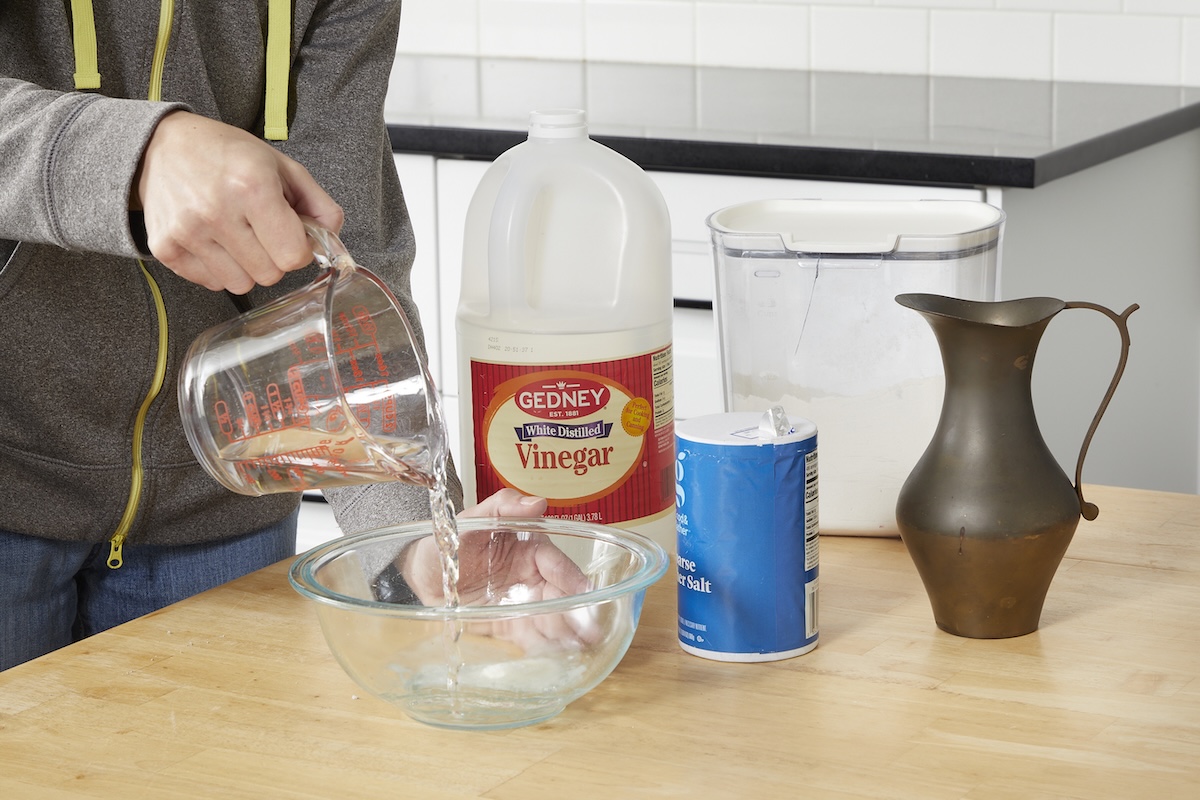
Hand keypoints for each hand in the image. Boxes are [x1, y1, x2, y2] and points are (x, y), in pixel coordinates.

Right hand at [133, 111, 343, 293]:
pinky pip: (211, 283)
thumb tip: (333, 242)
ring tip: (236, 234)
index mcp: (252, 187)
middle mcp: (217, 212)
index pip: (293, 257)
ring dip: (246, 266)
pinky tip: (213, 239)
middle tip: (261, 231)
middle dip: (274, 258)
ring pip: (240, 285)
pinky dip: (218, 268)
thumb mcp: (282, 167)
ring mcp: (187, 232)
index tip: (290, 234)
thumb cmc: (229, 155)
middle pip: (269, 275)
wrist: (161, 145)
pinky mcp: (165, 248)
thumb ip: (319, 205)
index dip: (299, 250)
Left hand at [401, 489, 597, 648]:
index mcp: (528, 548)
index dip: (570, 578)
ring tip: (580, 648)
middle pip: (559, 595)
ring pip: (550, 618)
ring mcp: (521, 603)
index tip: (583, 592)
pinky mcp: (509, 625)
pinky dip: (546, 647)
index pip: (555, 563)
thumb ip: (503, 507)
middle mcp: (531, 576)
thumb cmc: (446, 541)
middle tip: (591, 630)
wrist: (420, 576)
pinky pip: (531, 636)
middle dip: (576, 612)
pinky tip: (559, 656)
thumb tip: (538, 502)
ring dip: (566, 633)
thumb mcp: (470, 519)